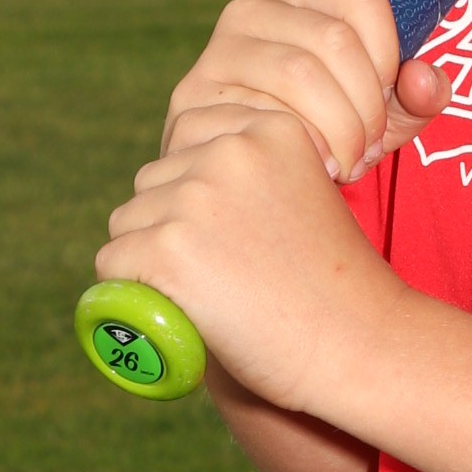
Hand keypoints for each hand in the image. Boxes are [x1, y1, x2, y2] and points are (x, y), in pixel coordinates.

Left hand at [101, 105, 396, 415]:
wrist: (358, 345)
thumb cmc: (333, 285)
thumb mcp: (302, 197)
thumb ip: (249, 174)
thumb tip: (177, 182)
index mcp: (271, 127)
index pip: (189, 138)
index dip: (201, 191)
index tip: (238, 233)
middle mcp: (230, 150)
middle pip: (154, 181)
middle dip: (173, 225)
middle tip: (230, 273)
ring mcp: (195, 197)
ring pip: (129, 223)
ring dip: (152, 259)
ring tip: (216, 293)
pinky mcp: (166, 247)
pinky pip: (114, 265)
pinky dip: (134, 294)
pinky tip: (185, 309)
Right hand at [161, 0, 452, 183]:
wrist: (247, 179)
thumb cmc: (325, 132)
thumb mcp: (383, 112)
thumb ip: (419, 95)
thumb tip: (424, 81)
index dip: (390, 55)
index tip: (390, 99)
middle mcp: (250, 11)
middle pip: (335, 39)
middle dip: (366, 105)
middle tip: (368, 149)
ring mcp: (215, 54)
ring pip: (298, 72)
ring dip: (336, 130)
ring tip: (344, 163)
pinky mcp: (191, 101)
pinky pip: (256, 114)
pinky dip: (294, 148)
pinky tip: (304, 170)